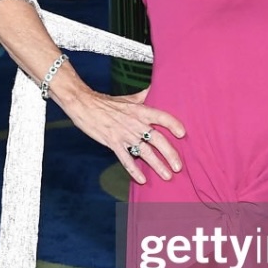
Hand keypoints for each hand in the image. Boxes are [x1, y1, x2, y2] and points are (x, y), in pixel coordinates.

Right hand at [66, 85, 185, 185]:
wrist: (84, 105)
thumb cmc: (108, 103)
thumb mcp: (129, 98)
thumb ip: (144, 96)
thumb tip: (156, 88)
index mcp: (140, 111)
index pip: (161, 117)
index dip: (173, 124)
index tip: (183, 134)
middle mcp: (135, 123)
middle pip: (157, 139)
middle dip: (170, 154)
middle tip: (179, 166)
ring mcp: (124, 134)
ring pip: (144, 152)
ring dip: (157, 165)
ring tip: (167, 175)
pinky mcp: (113, 143)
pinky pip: (126, 159)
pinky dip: (134, 170)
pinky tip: (142, 179)